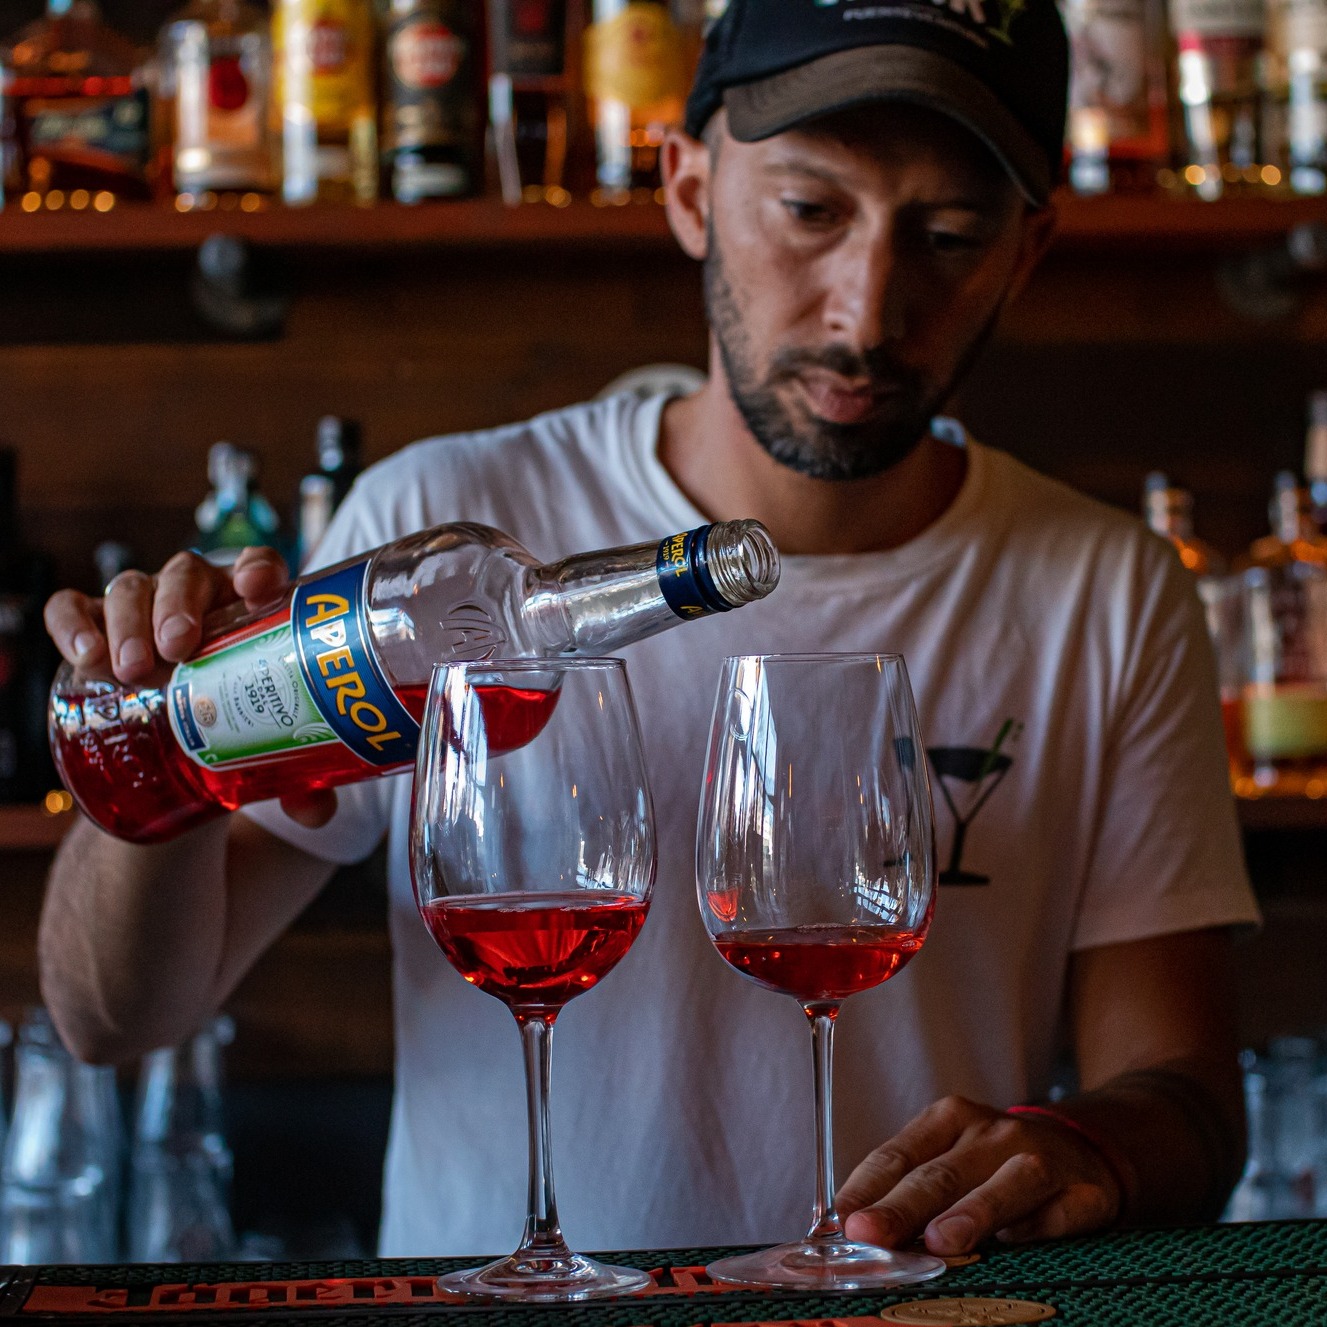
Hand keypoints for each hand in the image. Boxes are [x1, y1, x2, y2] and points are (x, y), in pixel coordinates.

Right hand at [43, 547, 335, 828]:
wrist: (176, 756)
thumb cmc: (238, 730)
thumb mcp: (269, 748)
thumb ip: (299, 776)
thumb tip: (318, 811)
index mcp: (248, 609)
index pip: (255, 567)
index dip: (256, 567)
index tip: (258, 588)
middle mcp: (196, 600)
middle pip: (187, 575)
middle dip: (179, 605)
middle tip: (178, 647)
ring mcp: (142, 611)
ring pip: (131, 589)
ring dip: (129, 622)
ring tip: (131, 668)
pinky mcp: (93, 630)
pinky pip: (72, 609)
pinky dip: (73, 624)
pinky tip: (85, 656)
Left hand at [837, 1095, 1121, 1256]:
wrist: (1083, 1151)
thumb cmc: (995, 1165)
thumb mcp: (950, 1160)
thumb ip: (908, 1190)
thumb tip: (852, 1232)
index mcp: (949, 1120)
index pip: (898, 1154)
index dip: (866, 1189)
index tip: (840, 1221)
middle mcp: (991, 1132)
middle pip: (940, 1173)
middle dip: (901, 1207)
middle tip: (869, 1234)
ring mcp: (1040, 1158)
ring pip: (1005, 1184)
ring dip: (971, 1213)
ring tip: (938, 1241)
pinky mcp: (1084, 1192)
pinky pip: (1059, 1212)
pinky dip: (1038, 1227)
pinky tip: (1017, 1243)